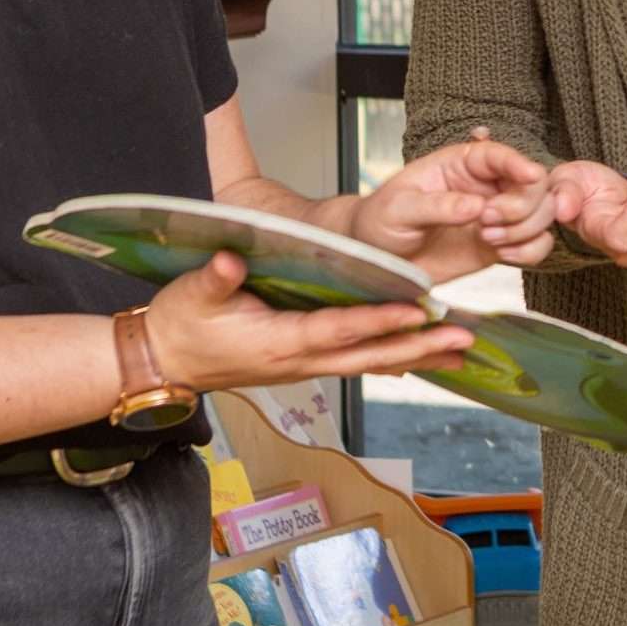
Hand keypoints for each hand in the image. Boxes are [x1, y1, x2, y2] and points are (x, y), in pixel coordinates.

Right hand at [145, 252, 473, 391]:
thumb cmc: (179, 327)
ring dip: (415, 355)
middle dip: (419, 347)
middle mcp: (300, 361)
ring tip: (459, 348)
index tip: (417, 311)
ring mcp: (304, 366)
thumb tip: (232, 259)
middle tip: (464, 339)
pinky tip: (417, 355)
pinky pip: (356, 360)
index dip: (379, 321)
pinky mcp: (303, 361)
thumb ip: (216, 278)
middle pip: (369, 356)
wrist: (162, 363)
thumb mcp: (191, 296)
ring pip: (369, 362)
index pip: (339, 329)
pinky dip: (390, 357)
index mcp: (279, 343)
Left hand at [350, 132, 557, 283]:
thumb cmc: (381, 221)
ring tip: (490, 239)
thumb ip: (438, 206)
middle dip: (521, 205)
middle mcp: (484, 186)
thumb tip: (476, 206)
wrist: (378, 262)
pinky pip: (536, 245)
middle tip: (488, 222)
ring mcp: (496, 216)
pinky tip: (504, 256)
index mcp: (460, 163)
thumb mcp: (399, 208)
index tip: (530, 175)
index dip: (519, 162)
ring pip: (541, 213)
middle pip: (532, 184)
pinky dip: (530, 251)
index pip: (498, 155)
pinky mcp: (500, 245)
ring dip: (526, 229)